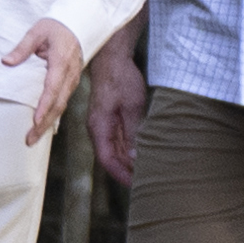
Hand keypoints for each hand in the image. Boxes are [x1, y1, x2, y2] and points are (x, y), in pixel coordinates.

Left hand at [4, 18, 85, 146]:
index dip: (44, 105)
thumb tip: (6, 62)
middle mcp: (70, 74)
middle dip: (44, 123)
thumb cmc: (56, 27)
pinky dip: (53, 116)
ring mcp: (72, 80)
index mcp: (61, 61)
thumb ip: (22, 48)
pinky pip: (62, 102)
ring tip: (33, 138)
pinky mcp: (70, 83)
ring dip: (48, 123)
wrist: (78, 23)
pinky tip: (43, 127)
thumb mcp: (37, 31)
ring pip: (61, 106)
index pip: (53, 88)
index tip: (35, 120)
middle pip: (58, 104)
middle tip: (30, 139)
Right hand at [89, 41, 149, 184]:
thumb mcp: (132, 107)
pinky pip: (116, 139)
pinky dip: (127, 149)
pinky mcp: (107, 118)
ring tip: (145, 169)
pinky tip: (140, 152)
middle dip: (126, 171)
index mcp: (99, 128)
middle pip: (110, 158)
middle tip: (146, 180)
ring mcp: (101, 124)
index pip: (107, 160)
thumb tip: (133, 158)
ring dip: (127, 161)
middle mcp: (97, 129)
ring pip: (113, 150)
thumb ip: (132, 133)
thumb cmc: (121, 79)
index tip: (136, 184)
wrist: (112, 58)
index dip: (121, 175)